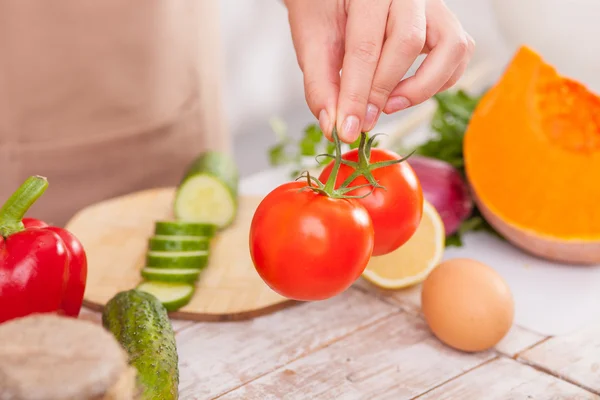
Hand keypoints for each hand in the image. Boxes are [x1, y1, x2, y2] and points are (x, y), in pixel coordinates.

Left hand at [285, 0, 474, 142]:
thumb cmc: (324, 9)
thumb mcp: (311, 41)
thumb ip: (320, 84)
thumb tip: (334, 125)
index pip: (365, 45)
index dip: (356, 94)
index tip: (347, 128)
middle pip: (409, 43)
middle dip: (383, 90)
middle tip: (363, 120)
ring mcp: (432, 6)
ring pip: (451, 47)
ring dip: (423, 87)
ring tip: (389, 104)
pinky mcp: (443, 23)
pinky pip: (458, 54)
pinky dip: (438, 81)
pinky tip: (405, 92)